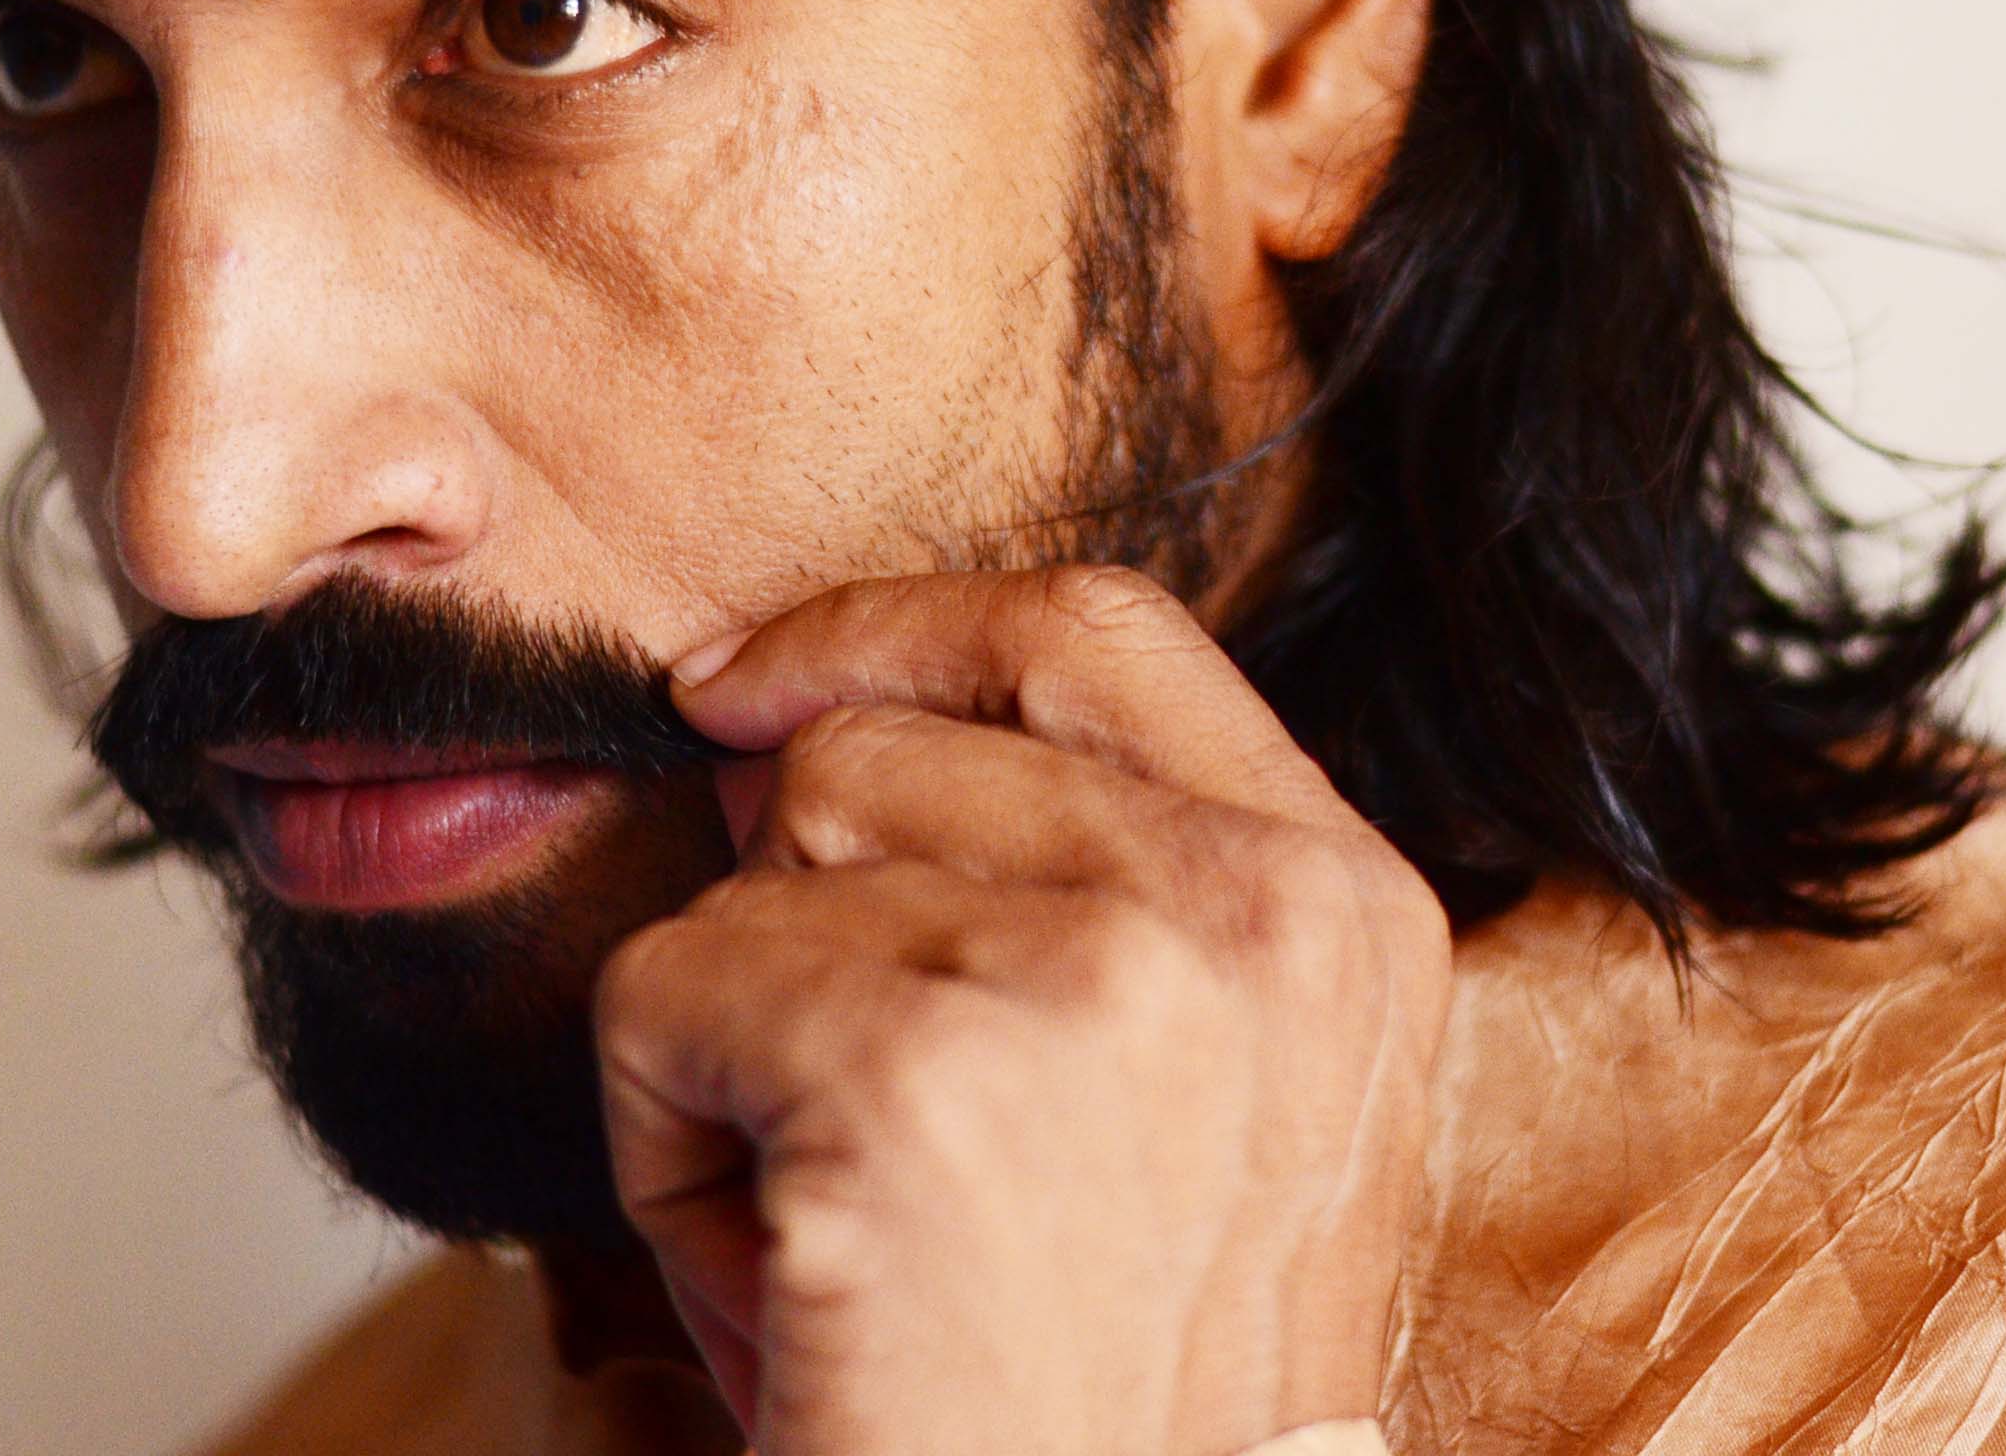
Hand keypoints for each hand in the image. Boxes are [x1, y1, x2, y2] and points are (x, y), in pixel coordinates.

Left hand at [594, 566, 1453, 1455]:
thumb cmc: (1102, 1396)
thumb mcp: (1180, 1103)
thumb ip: (1074, 882)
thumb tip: (793, 721)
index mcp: (1343, 903)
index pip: (1100, 628)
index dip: (899, 626)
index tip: (753, 679)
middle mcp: (1257, 905)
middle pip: (884, 740)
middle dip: (798, 918)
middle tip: (860, 1138)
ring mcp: (1105, 971)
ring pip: (761, 862)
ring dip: (741, 1042)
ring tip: (848, 1225)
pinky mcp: (927, 1068)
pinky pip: (667, 988)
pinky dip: (663, 1141)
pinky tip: (784, 1278)